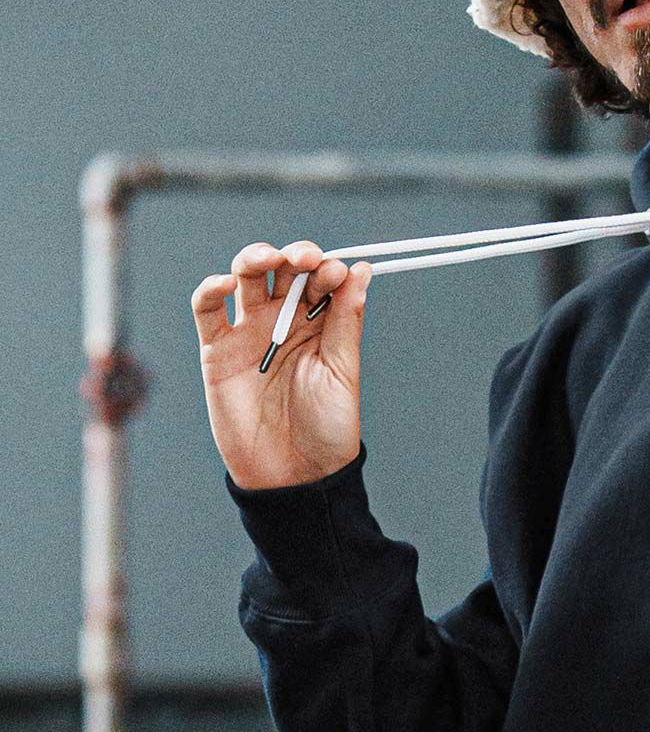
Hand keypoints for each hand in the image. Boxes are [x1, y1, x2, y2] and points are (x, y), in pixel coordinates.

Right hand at [190, 239, 372, 489]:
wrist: (294, 476)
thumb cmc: (326, 428)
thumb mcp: (342, 372)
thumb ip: (346, 321)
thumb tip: (360, 269)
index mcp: (319, 324)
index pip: (320, 281)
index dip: (327, 269)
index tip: (337, 270)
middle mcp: (284, 321)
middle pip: (284, 271)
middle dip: (294, 256)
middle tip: (307, 258)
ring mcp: (249, 332)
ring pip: (246, 277)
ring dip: (255, 258)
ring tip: (269, 259)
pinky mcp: (217, 349)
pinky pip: (207, 309)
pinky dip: (211, 289)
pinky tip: (227, 284)